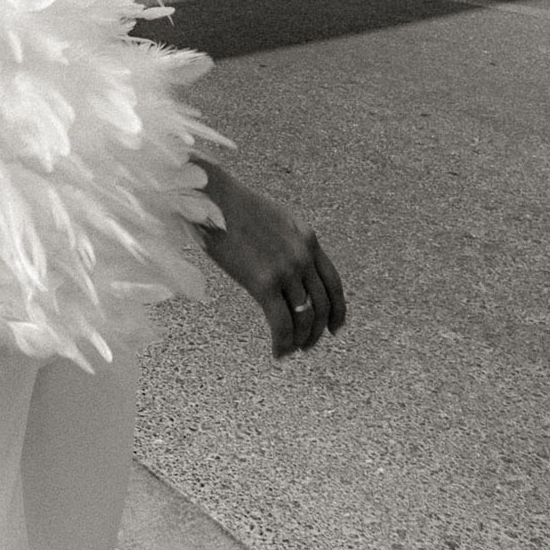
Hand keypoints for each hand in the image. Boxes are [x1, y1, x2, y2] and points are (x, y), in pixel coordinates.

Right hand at [193, 161, 346, 358]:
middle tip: (306, 345)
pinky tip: (277, 352)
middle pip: (321, 305)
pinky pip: (281, 324)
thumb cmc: (234, 207)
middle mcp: (302, 255)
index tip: (334, 328)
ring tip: (289, 350)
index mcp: (308, 238)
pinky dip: (282, 344)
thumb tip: (288, 269)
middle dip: (316, 331)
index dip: (337, 311)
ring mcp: (285, 269)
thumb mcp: (275, 219)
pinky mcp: (263, 282)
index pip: (333, 284)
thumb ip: (289, 243)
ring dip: (299, 340)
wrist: (212, 197)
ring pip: (304, 318)